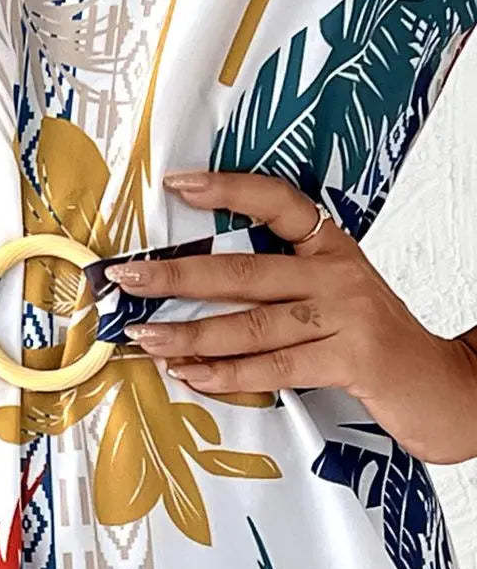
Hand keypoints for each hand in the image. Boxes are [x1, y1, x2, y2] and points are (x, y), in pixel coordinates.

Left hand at [107, 171, 476, 464]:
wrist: (440, 385)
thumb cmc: (375, 341)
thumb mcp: (335, 299)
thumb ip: (283, 288)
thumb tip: (202, 291)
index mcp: (332, 249)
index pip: (279, 202)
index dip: (229, 189)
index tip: (178, 183)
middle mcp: (337, 274)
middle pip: (244, 269)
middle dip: (177, 274)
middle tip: (128, 277)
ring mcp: (346, 315)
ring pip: (251, 323)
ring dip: (190, 332)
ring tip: (145, 335)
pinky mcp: (351, 359)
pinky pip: (275, 366)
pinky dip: (228, 374)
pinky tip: (191, 374)